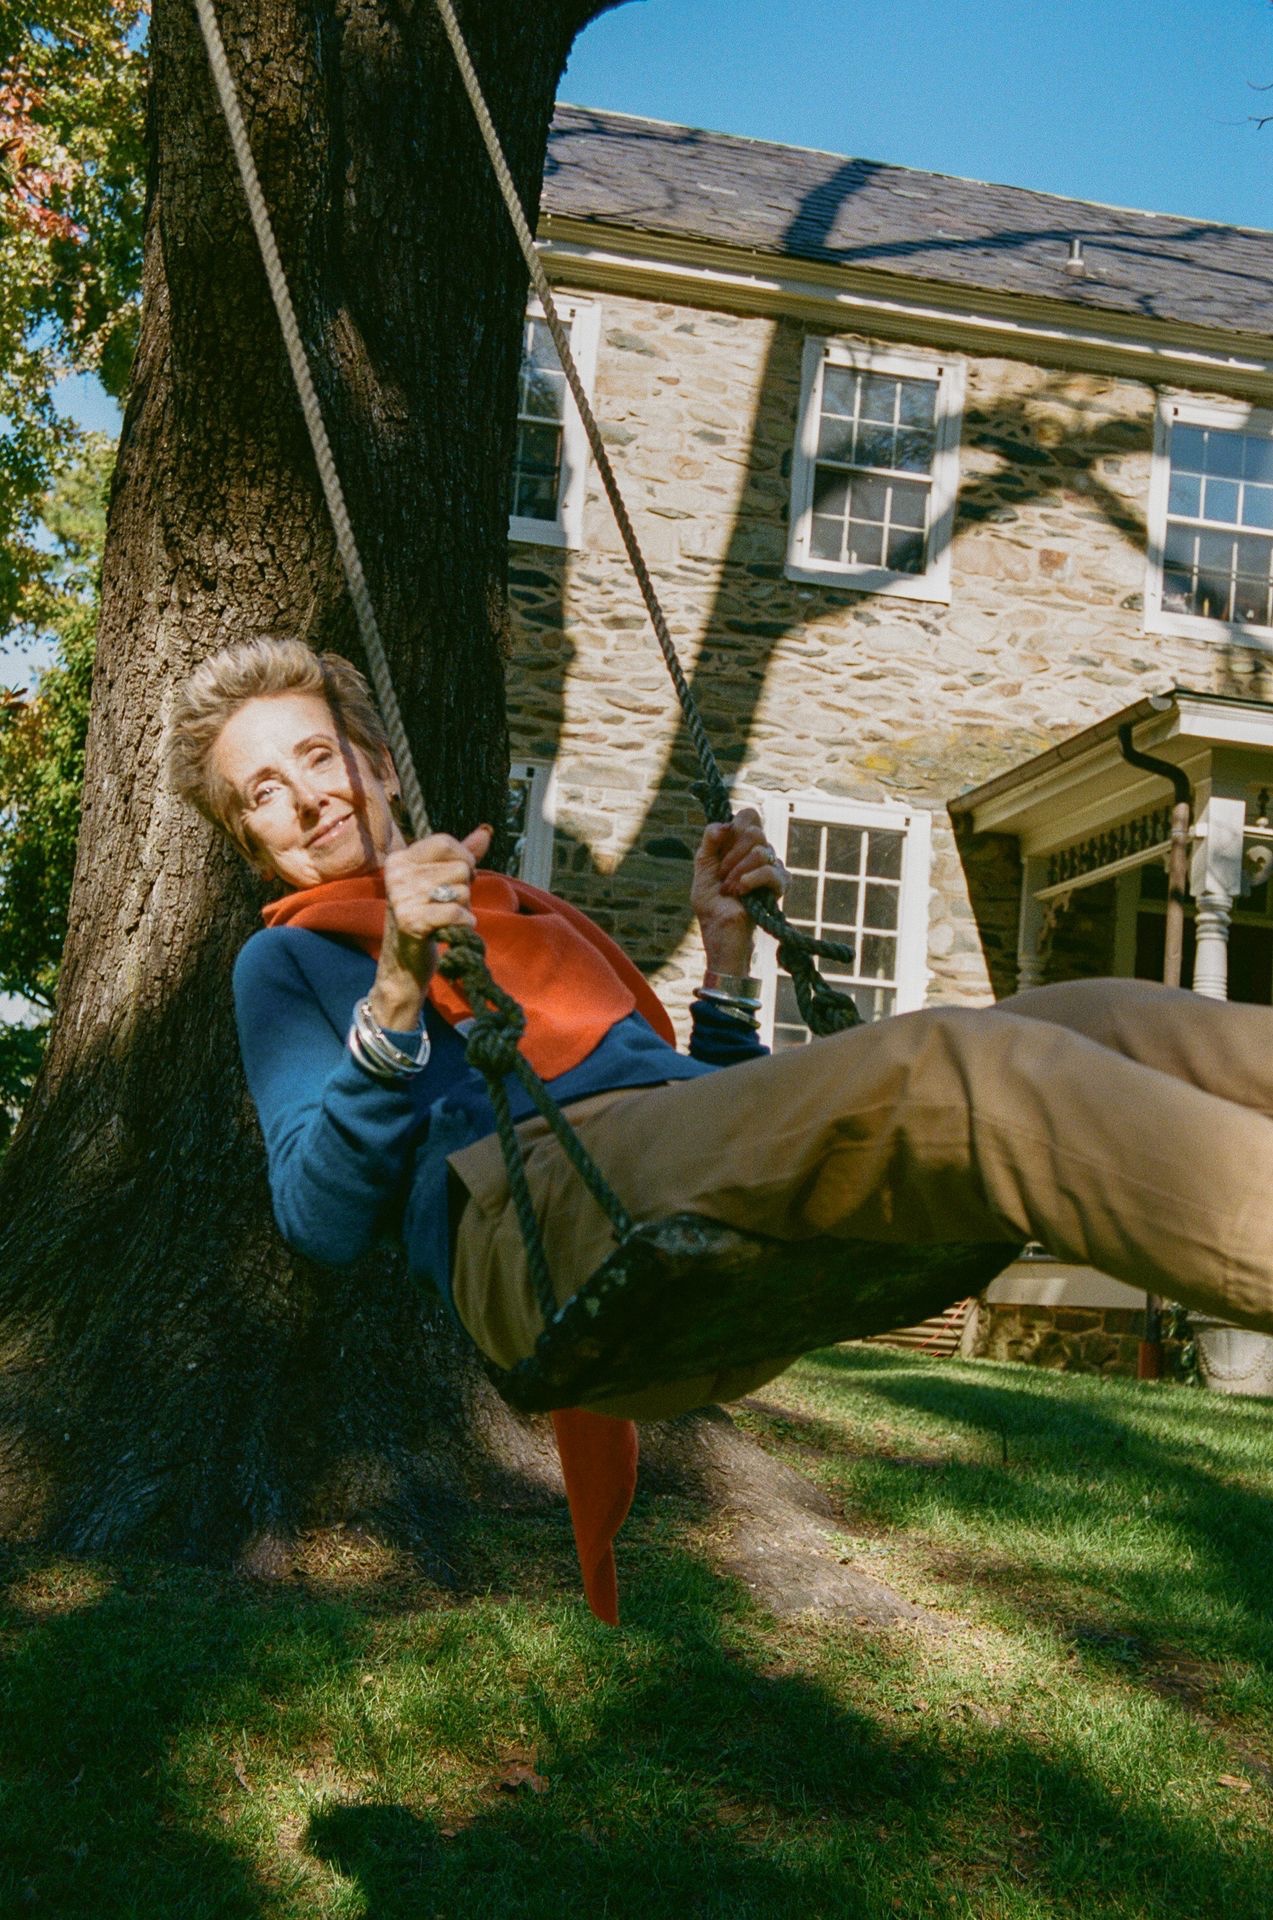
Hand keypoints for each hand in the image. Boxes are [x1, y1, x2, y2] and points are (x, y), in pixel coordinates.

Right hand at [370, 824, 491, 1028]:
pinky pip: (457, 912)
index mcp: (399, 859)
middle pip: (460, 867)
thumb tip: (486, 830)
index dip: (463, 859)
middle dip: (465, 889)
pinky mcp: (411, 922)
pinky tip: (452, 930)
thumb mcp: (441, 881)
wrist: (404, 963)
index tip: (457, 879)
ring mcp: (401, 898)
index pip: (445, 842)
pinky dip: (464, 923)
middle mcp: (396, 874)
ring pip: (462, 890)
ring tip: (445, 919)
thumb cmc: (427, 916)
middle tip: (446, 905)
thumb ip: (462, 855)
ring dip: (464, 908)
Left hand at [690, 808, 786, 975]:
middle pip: (755, 830)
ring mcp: (772, 868)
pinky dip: (752, 879)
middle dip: (732, 853)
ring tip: (729, 890)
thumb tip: (725, 825)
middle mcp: (760, 852)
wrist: (720, 933)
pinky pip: (772, 871)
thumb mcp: (703, 868)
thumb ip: (710, 842)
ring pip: (762, 850)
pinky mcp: (779, 886)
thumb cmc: (711, 904)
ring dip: (738, 871)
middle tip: (722, 875)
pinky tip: (741, 892)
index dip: (735, 825)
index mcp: (740, 844)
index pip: (749, 815)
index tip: (720, 846)